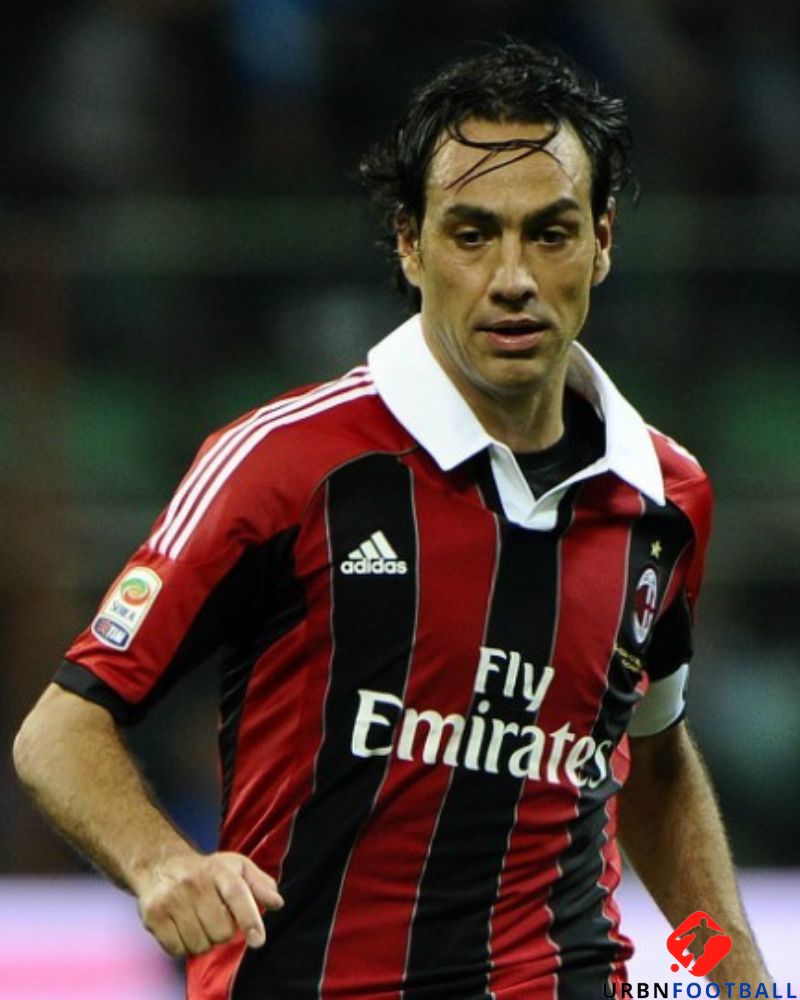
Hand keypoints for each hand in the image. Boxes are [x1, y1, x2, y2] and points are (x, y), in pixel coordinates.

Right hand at [136, 850, 283, 956]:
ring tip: (199, 923)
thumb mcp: (236, 868)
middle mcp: (195, 882)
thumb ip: (259, 884)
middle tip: (216, 918)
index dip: (249, 918)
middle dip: (224, 932)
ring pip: (200, 944)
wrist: (161, 865)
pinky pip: (177, 949)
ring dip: (204, 941)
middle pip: (221, 930)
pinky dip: (183, 946)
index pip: (237, 894)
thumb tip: (277, 902)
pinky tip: (182, 929)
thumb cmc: (207, 871)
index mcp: (219, 870)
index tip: (258, 939)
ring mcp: (172, 899)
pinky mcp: (154, 915)